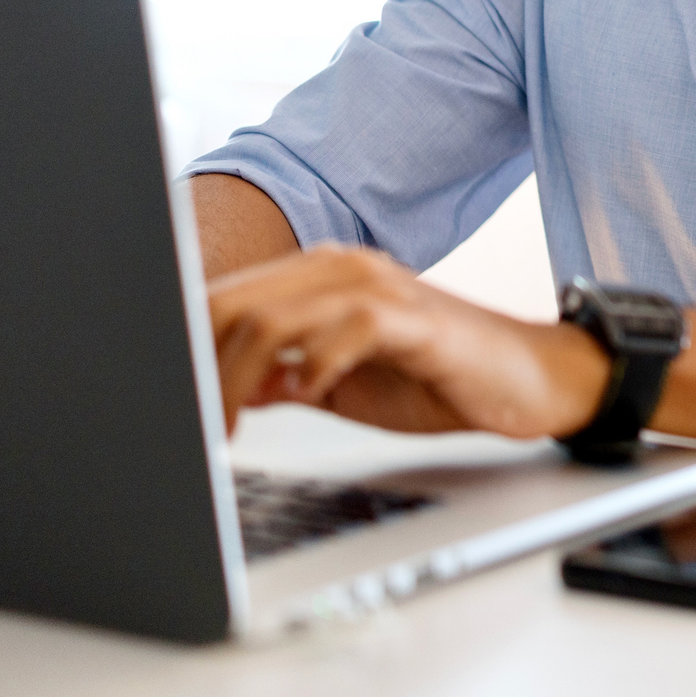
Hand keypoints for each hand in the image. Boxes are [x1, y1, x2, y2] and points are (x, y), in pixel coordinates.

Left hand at [206, 245, 607, 439]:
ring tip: (233, 424)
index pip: (227, 299)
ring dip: (240, 377)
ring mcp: (381, 288)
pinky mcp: (416, 317)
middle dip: (202, 370)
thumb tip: (221, 388)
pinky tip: (306, 396)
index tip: (169, 404)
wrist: (526, 381)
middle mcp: (344, 269)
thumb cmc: (438, 378)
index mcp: (320, 278)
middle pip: (237, 304)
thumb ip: (282, 377)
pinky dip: (316, 366)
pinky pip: (350, 328)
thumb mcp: (341, 385)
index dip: (188, 350)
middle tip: (194, 427)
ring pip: (277, 317)